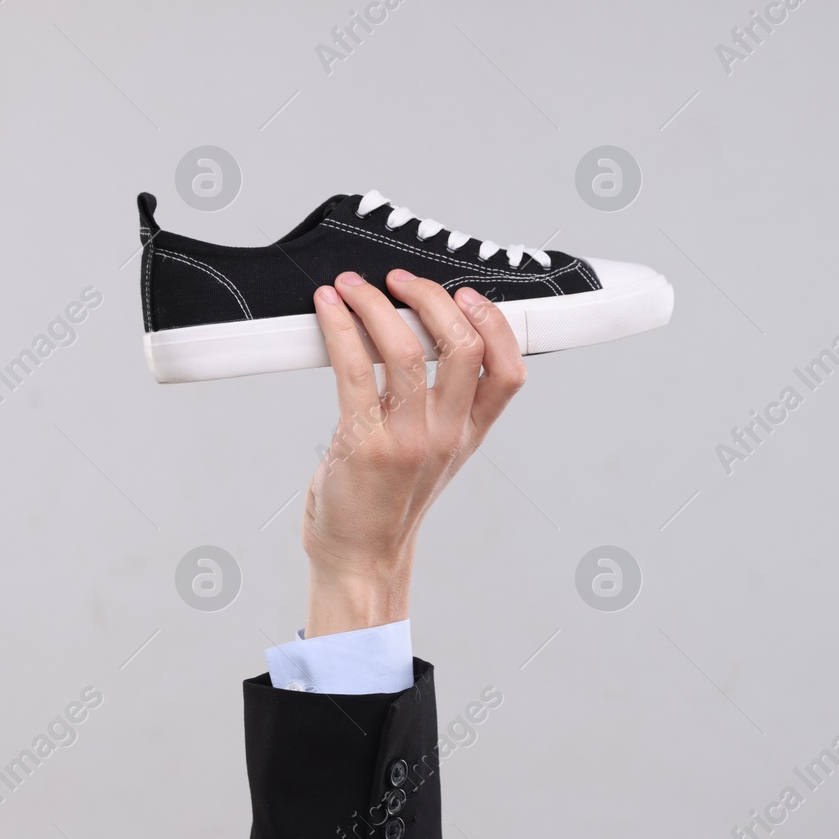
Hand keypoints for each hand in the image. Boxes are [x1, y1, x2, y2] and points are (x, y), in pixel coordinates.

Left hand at [301, 269, 525, 637]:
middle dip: (432, 297)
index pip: (510, 371)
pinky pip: (354, 369)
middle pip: (464, 347)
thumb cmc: (388, 499)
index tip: (467, 295)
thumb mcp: (435, 452)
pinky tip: (329, 308)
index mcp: (469, 434)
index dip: (495, 323)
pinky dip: (339, 328)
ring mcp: (407, 441)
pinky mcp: (362, 444)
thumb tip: (421, 333)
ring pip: (407, 350)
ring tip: (353, 286)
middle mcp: (446, 435)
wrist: (361, 557)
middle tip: (399, 281)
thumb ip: (442, 404)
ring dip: (376, 304)